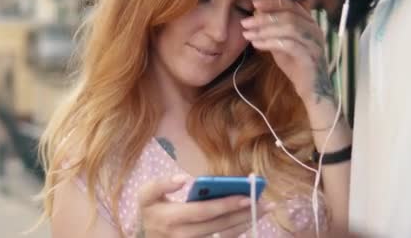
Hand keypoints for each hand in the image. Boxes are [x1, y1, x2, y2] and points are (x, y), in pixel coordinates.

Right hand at [137, 175, 272, 237]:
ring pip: (224, 235)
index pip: (204, 211)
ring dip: (246, 221)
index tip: (246, 196)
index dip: (226, 204)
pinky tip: (250, 219)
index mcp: (171, 219)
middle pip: (220, 224)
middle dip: (244, 212)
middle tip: (264, 202)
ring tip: (264, 208)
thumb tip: (183, 179)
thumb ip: (161, 184)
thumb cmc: (150, 212)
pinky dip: (238, 230)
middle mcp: (184, 236)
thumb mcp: (146, 195)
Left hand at [241, 0, 334, 104]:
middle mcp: (314, 30)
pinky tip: (256, 44)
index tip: (254, 3)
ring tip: (248, 34)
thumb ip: (274, 31)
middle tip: (245, 22)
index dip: (272, 2)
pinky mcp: (310, 57)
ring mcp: (314, 43)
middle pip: (288, 14)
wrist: (312, 90)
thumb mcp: (283, 45)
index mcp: (309, 23)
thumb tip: (256, 16)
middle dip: (264, 17)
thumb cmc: (297, 66)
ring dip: (265, 29)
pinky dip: (270, 42)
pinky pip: (289, 44)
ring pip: (289, 27)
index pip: (291, 5)